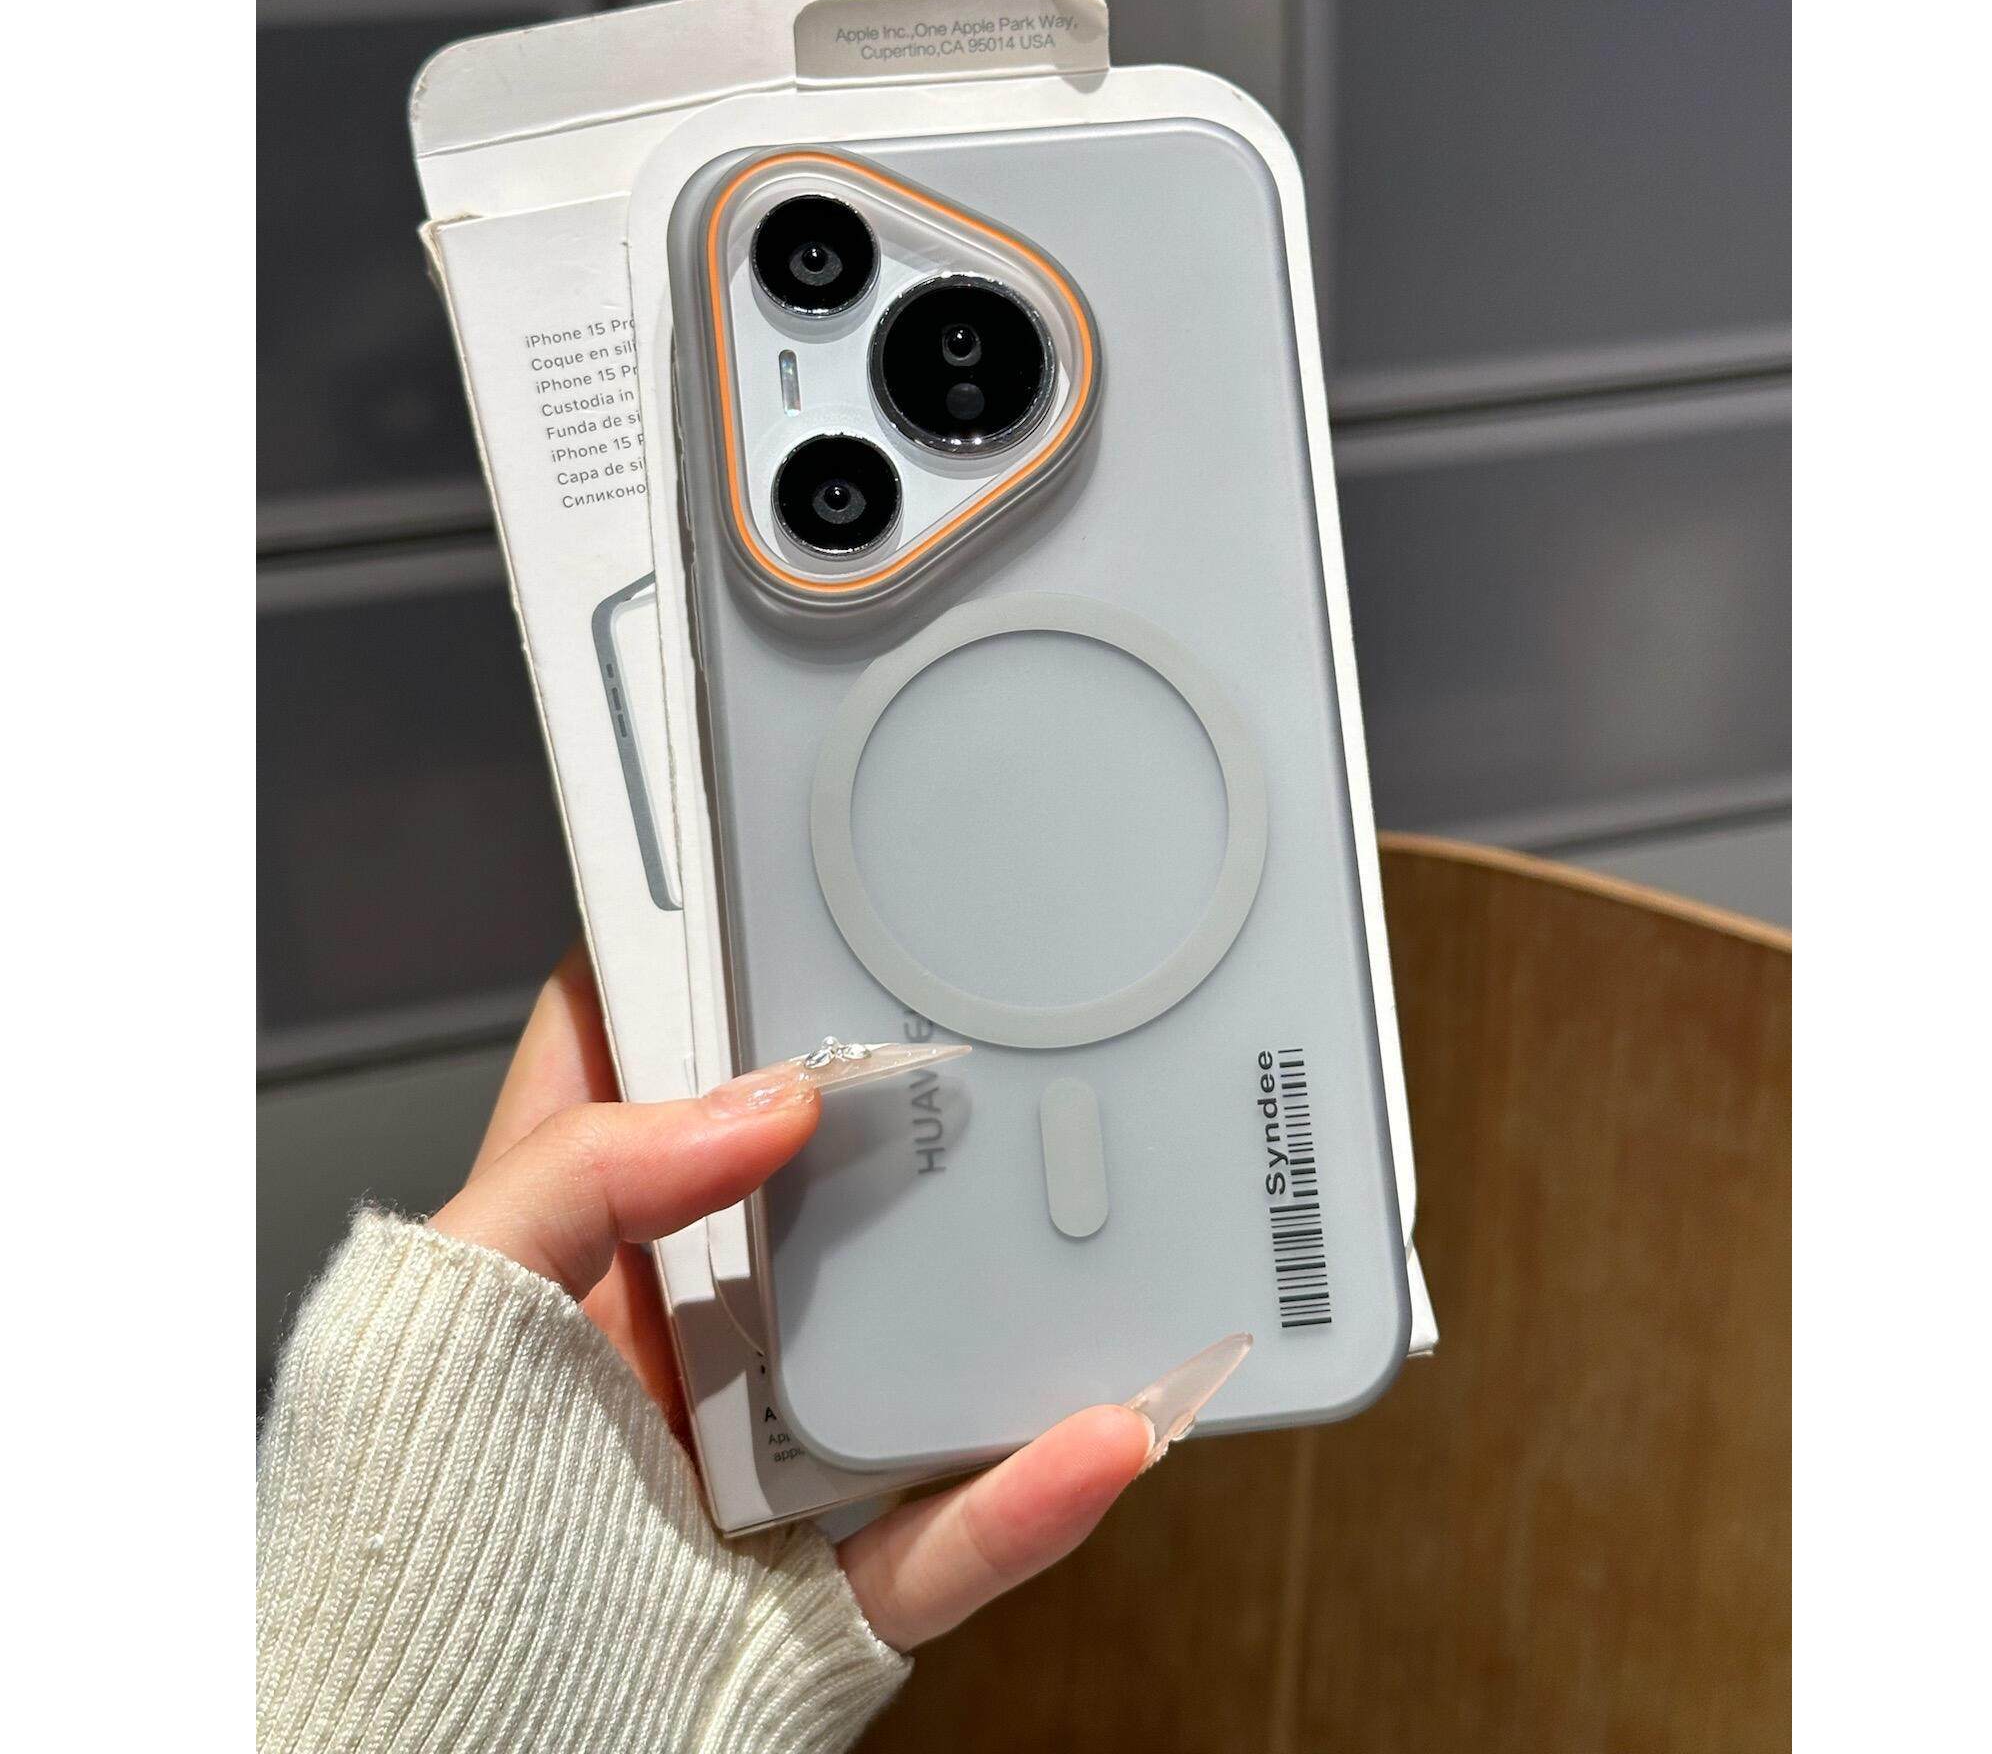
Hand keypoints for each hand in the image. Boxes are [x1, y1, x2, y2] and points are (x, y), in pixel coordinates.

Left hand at [430, 947, 1154, 1651]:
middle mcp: (668, 1360)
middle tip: (957, 1019)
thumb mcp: (439, 1319)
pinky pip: (957, 1538)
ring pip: (907, 1358)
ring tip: (1082, 1199)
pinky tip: (1105, 1428)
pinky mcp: (827, 1595)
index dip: (683, 982)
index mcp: (559, 1274)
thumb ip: (583, 1178)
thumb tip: (763, 1101)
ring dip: (1002, 1299)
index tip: (764, 893)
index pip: (619, 1086)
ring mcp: (757, 1474)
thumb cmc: (389, 1574)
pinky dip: (1036, 1494)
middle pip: (795, 1201)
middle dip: (876, 1117)